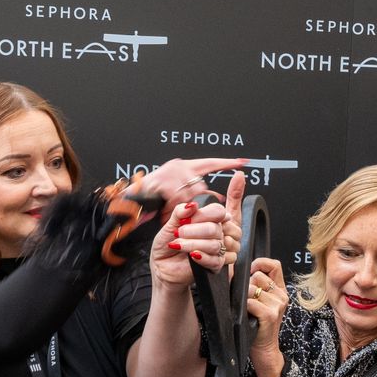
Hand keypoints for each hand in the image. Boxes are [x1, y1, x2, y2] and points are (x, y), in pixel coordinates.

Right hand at [128, 156, 243, 206]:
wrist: (132, 203)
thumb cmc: (153, 199)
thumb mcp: (176, 194)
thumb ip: (195, 193)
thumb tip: (217, 198)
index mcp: (185, 166)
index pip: (210, 163)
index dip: (227, 163)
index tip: (244, 162)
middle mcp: (179, 166)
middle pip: (200, 185)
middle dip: (196, 202)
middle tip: (188, 212)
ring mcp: (171, 172)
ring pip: (190, 194)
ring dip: (182, 209)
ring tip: (174, 215)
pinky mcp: (163, 182)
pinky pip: (178, 201)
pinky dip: (173, 210)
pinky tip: (167, 214)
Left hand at [150, 175, 240, 290]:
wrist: (162, 265)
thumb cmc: (167, 245)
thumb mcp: (169, 225)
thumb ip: (180, 213)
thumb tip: (192, 205)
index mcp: (207, 220)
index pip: (217, 211)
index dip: (203, 214)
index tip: (187, 219)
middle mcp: (215, 234)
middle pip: (215, 228)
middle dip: (194, 230)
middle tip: (178, 233)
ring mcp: (216, 250)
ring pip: (214, 244)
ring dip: (193, 244)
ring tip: (179, 245)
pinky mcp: (214, 265)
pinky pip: (215, 261)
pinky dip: (202, 257)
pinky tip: (192, 255)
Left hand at [243, 256, 287, 376]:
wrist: (264, 349)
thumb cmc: (257, 325)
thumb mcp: (259, 302)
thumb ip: (253, 284)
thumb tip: (232, 268)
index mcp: (280, 289)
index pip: (274, 265)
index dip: (260, 263)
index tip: (249, 271)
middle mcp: (282, 296)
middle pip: (258, 276)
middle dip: (247, 285)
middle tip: (245, 299)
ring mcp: (277, 305)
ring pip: (252, 288)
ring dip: (243, 298)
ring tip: (246, 309)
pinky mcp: (270, 315)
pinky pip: (250, 302)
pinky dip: (244, 307)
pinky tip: (246, 314)